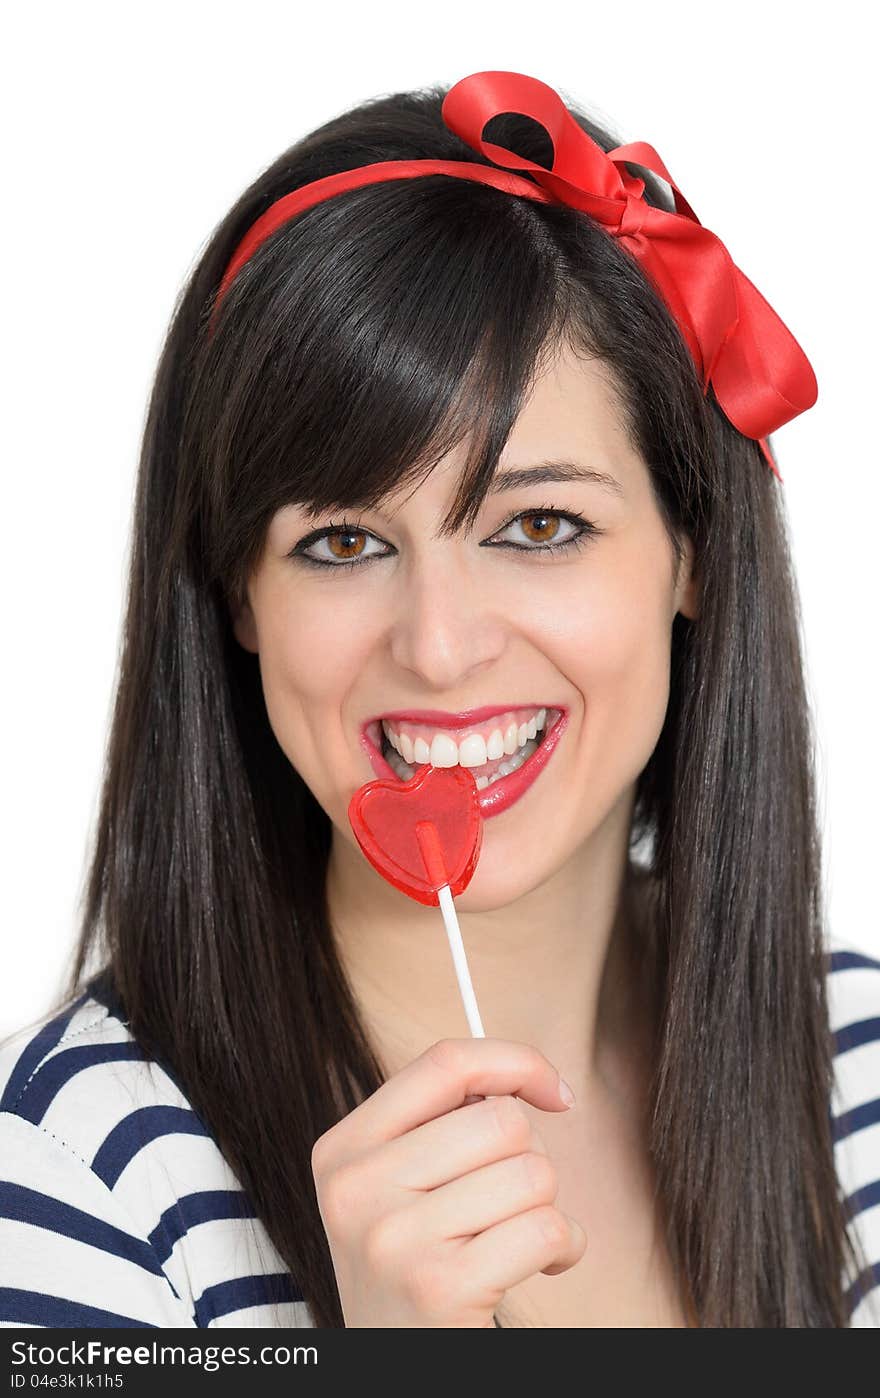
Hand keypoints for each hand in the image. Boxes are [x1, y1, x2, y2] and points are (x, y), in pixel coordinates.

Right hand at [311, 1037, 586, 1326]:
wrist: (399, 1367)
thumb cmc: (415, 1269)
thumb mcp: (395, 1189)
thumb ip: (440, 1123)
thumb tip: (527, 1080)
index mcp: (343, 1148)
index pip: (444, 1062)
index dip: (515, 1063)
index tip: (554, 1092)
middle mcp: (356, 1188)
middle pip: (501, 1119)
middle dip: (529, 1158)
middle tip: (509, 1202)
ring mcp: (393, 1239)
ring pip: (532, 1172)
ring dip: (547, 1207)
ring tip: (514, 1238)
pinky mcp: (440, 1288)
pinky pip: (546, 1228)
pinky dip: (564, 1246)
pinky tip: (537, 1265)